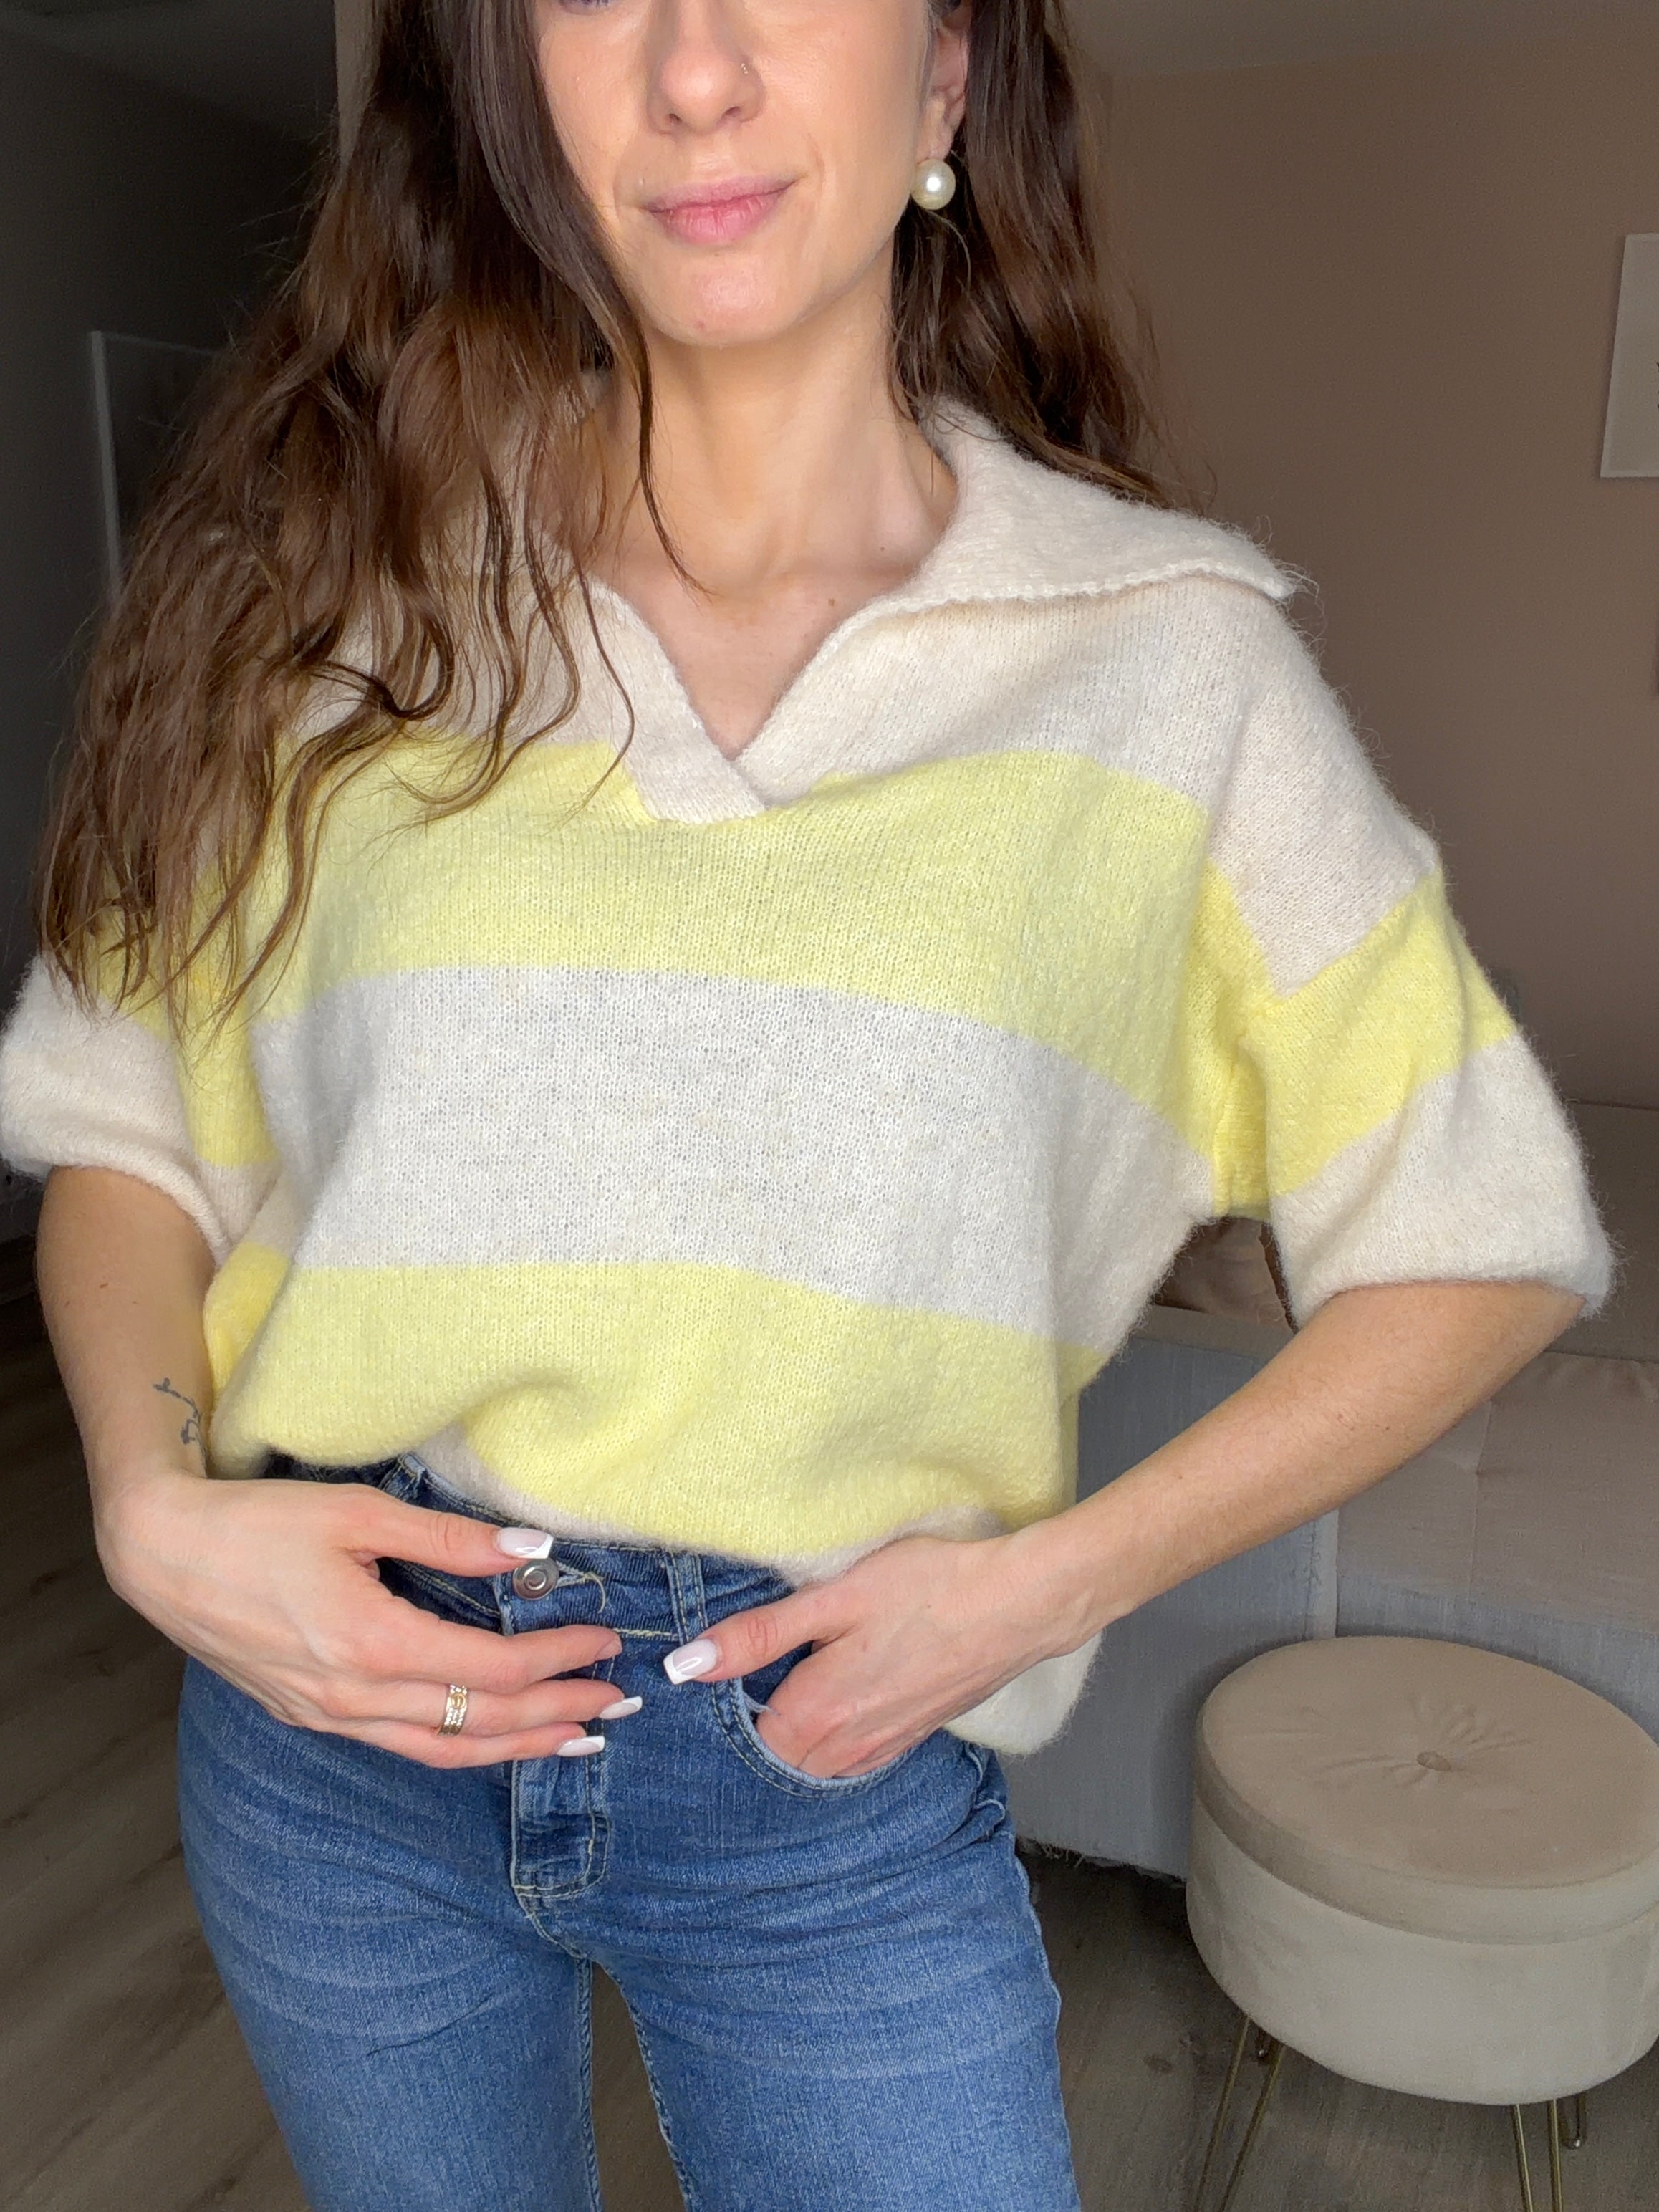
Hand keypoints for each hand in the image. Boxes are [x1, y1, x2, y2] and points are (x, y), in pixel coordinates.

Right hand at [95, 1465, 623, 1766]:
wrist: (162, 1556)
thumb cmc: (257, 1523)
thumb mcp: (358, 1513)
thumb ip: (450, 1540)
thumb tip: (532, 1548)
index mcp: (372, 1644)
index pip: (492, 1668)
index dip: (558, 1657)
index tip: (604, 1639)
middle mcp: (354, 1696)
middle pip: (479, 1721)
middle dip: (557, 1714)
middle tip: (617, 1702)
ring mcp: (330, 1716)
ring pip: (444, 1750)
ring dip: (517, 1747)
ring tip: (576, 1739)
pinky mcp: (312, 1716)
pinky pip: (404, 1746)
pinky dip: (461, 1747)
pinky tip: (492, 1738)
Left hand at [664, 1524, 1087, 1778]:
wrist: (1019, 1605)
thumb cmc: (928, 1589)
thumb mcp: (833, 1598)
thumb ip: (758, 1634)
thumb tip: (687, 1665)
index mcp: (817, 1711)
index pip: (747, 1735)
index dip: (733, 1702)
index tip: (734, 1666)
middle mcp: (847, 1744)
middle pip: (781, 1754)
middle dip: (765, 1722)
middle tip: (767, 1668)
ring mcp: (885, 1744)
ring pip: (820, 1761)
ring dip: (803, 1733)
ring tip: (805, 1679)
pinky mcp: (914, 1735)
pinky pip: (858, 1757)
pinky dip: (841, 1738)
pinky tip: (848, 1697)